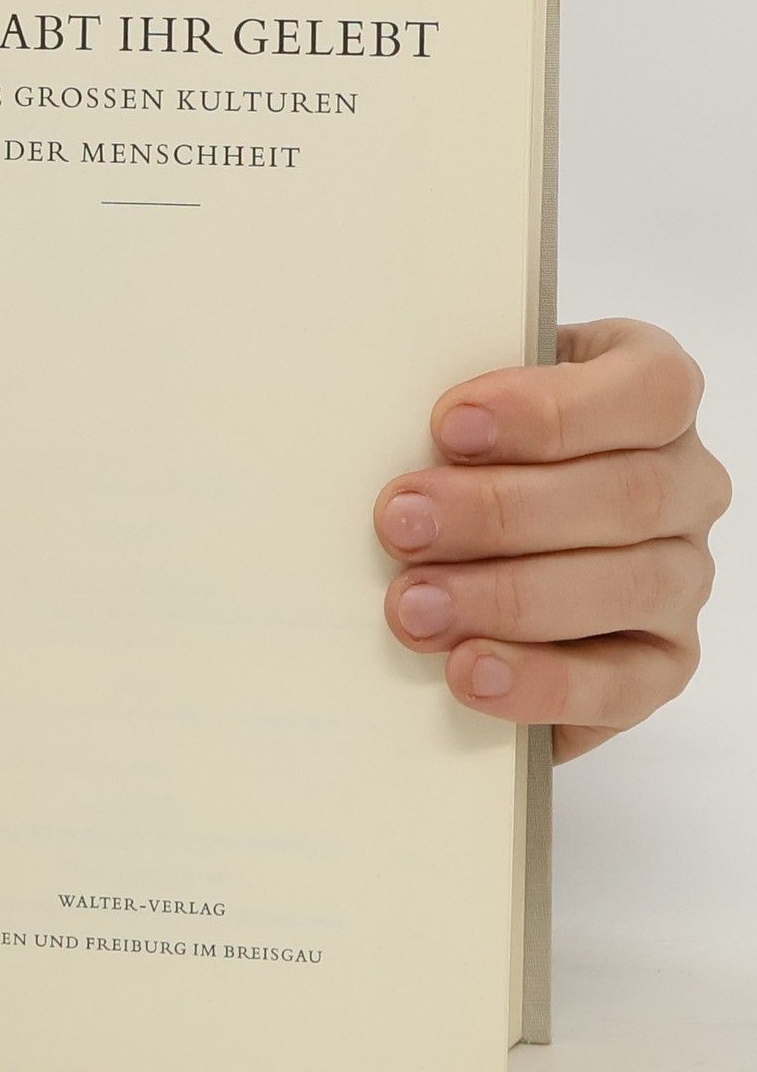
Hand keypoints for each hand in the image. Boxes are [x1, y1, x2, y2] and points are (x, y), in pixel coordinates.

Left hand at [373, 319, 729, 760]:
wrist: (474, 551)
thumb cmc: (470, 461)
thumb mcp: (467, 418)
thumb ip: (455, 418)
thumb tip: (384, 431)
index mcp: (651, 397)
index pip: (648, 388)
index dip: (550, 410)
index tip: (448, 427)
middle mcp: (685, 485)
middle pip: (627, 495)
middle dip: (498, 512)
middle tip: (401, 524)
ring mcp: (682, 577)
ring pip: (626, 586)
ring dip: (506, 598)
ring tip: (413, 606)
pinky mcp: (660, 663)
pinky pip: (619, 682)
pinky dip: (539, 681)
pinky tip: (467, 672)